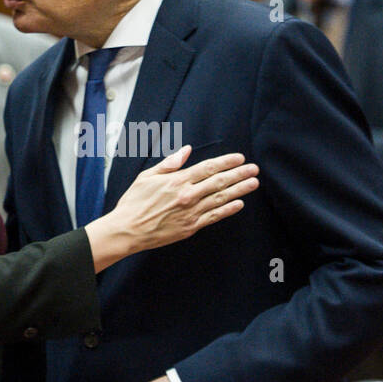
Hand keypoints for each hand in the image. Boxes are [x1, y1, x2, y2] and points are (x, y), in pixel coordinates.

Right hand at [84, 145, 258, 271]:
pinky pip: (214, 217)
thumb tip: (186, 151)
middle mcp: (187, 196)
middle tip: (254, 169)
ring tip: (253, 183)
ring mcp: (191, 213)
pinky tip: (239, 204)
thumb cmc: (134, 202)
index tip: (239, 158)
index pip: (208, 168)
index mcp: (177, 181)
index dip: (226, 162)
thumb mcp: (147, 176)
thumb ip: (170, 164)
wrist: (127, 230)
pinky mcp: (190, 227)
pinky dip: (227, 210)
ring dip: (239, 190)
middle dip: (239, 174)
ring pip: (220, 199)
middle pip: (219, 182)